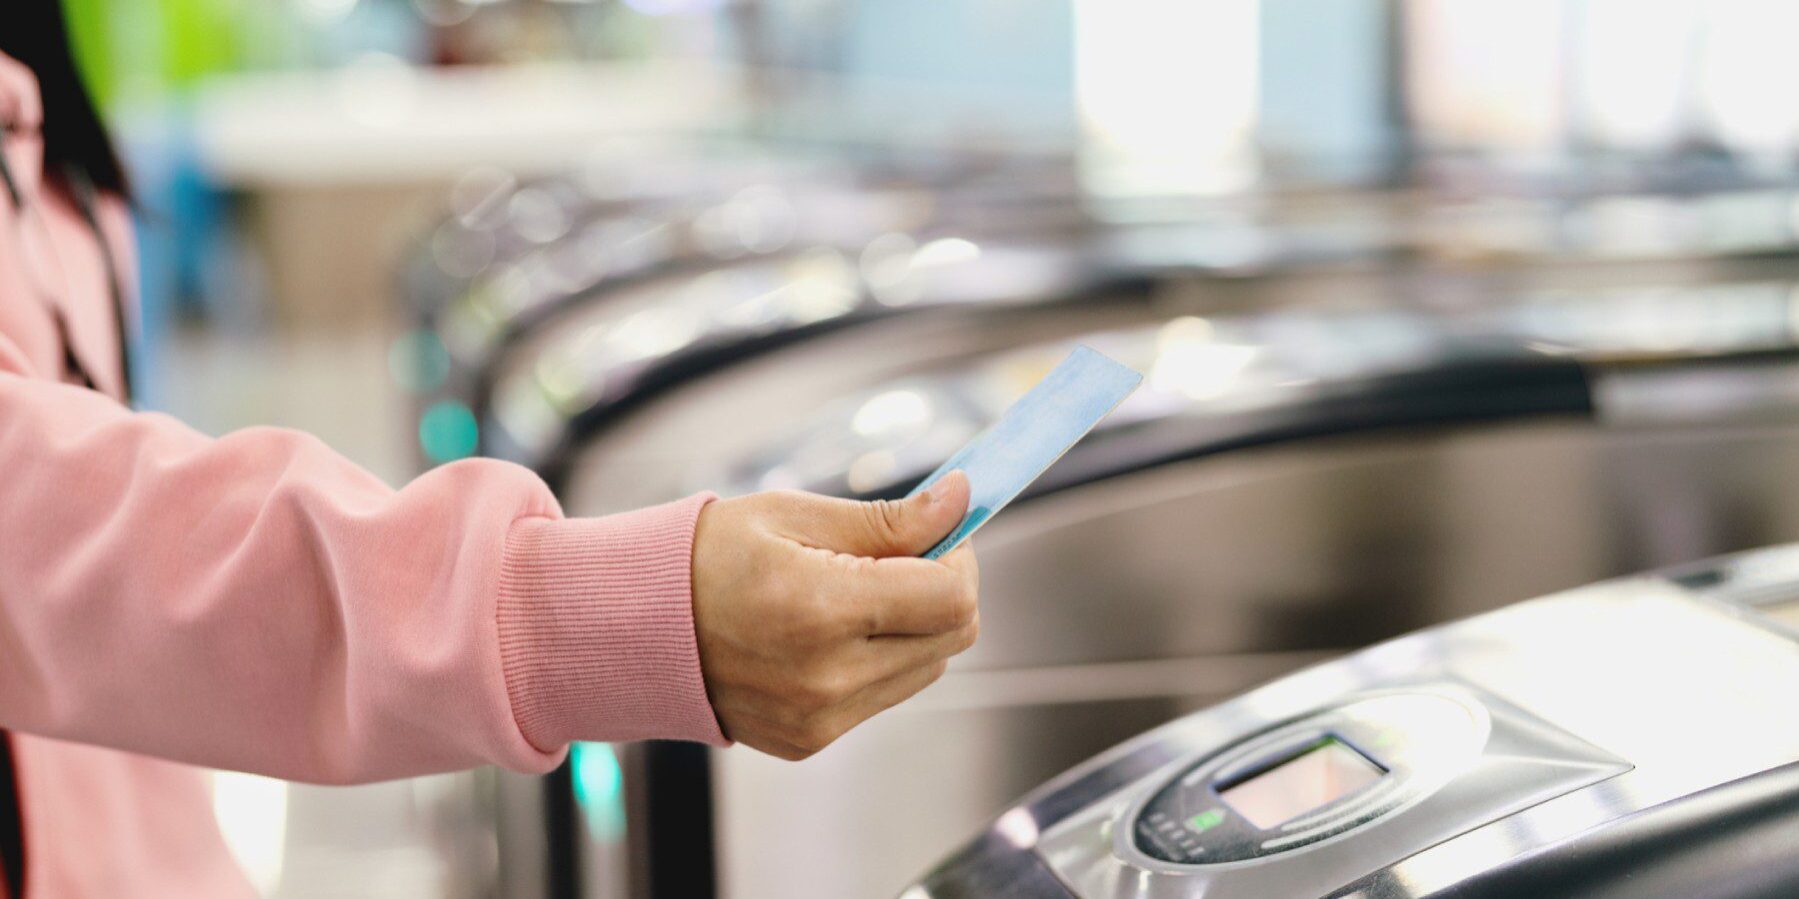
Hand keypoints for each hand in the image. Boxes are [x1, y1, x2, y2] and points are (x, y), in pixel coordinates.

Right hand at [691, 472, 978, 759]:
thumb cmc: (705, 558)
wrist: (631, 626)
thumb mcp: (794, 514)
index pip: (951, 598)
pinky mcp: (810, 740)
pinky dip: (878, 658)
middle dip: (943, 587)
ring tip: (857, 591)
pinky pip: (883, 695)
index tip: (938, 532)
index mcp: (821, 609)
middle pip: (952, 637)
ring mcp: (818, 717)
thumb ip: (888, 519)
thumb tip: (960, 501)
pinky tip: (831, 630)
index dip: (960, 558)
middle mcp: (826, 676)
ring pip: (926, 668)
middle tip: (902, 554)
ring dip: (914, 625)